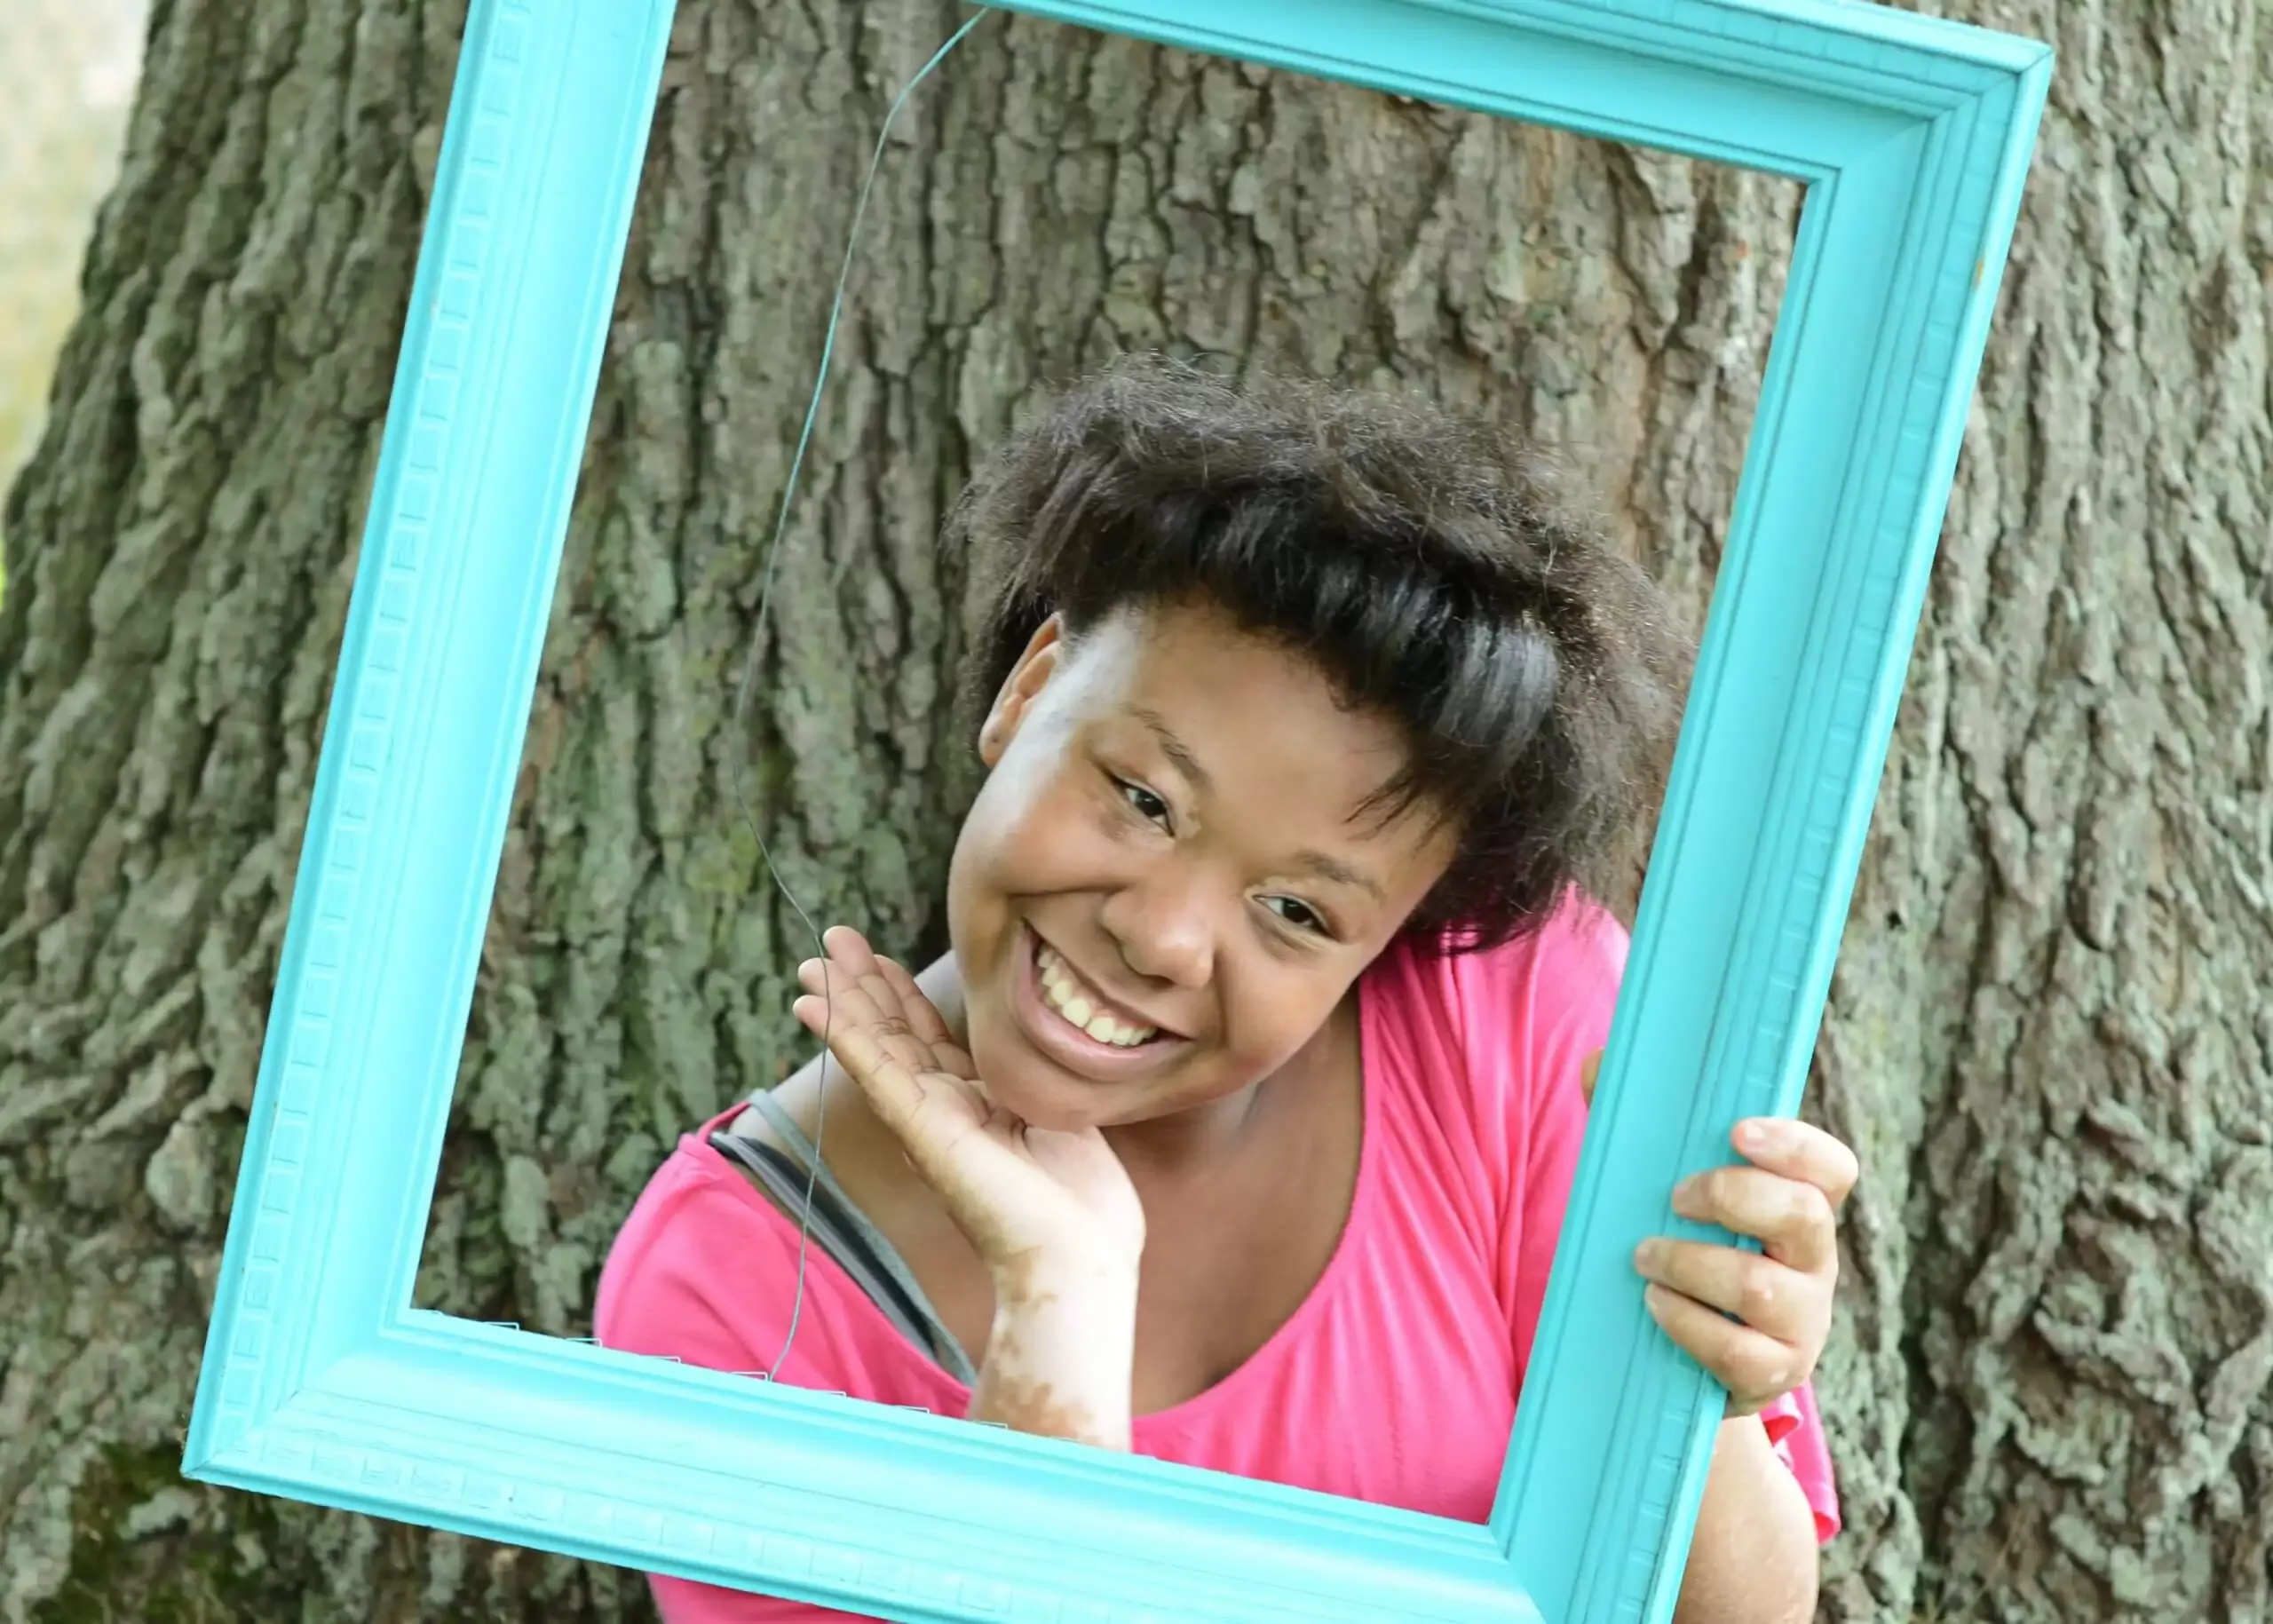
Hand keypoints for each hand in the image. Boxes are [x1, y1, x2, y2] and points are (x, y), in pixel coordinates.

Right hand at [792, 927, 1146, 1284]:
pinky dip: (844, 1033)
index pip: (930, 1037)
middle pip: (896, 1033)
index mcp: (977, 1103)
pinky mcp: (923, 1128)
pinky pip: (877, 1069)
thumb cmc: (1081, 1197)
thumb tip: (1029, 1034)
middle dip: (864, 984)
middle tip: (833, 938)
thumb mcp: (1056, 1110)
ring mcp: (930, 1118)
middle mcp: (945, 1108)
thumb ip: (1028, 1074)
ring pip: (879, 1045)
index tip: (879, 956)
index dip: (902, 995)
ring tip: (814, 957)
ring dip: (844, 998)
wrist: (1080, 1253)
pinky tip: (815, 1004)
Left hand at [1580, 1051, 1857, 1417]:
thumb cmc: (1679, 1248)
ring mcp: (1803, 1321)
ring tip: (1644, 1257)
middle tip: (1674, 1196)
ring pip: (1762, 1287)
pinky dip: (1687, 1323)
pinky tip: (1654, 1304)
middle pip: (1805, 1216)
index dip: (1796, 1144)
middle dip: (1732, 1198)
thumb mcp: (1659, 1189)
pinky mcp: (1775, 1373)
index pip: (1832, 1167)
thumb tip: (1599, 1064)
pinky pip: (1740, 1352)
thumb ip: (1635, 1126)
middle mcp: (1813, 1260)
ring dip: (1691, 1264)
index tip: (1737, 1130)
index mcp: (1798, 1204)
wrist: (1680, 1356)